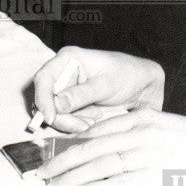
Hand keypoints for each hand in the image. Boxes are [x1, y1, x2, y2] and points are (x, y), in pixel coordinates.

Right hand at [33, 46, 164, 132]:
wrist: (143, 86)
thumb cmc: (128, 75)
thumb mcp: (107, 84)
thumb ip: (82, 94)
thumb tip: (57, 104)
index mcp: (69, 59)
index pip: (43, 78)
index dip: (42, 99)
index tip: (51, 118)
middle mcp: (63, 74)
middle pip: (45, 101)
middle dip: (61, 117)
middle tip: (83, 125)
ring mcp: (66, 91)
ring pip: (54, 115)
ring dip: (71, 123)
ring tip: (94, 120)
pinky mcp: (72, 106)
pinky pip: (65, 121)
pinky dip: (76, 126)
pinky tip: (93, 121)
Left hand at [36, 109, 185, 185]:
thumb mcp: (167, 129)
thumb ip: (139, 133)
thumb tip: (107, 146)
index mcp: (145, 116)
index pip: (99, 128)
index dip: (74, 141)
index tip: (55, 152)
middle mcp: (143, 131)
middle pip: (93, 145)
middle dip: (63, 159)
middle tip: (41, 172)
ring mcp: (148, 153)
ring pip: (100, 165)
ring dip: (72, 177)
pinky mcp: (154, 175)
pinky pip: (117, 184)